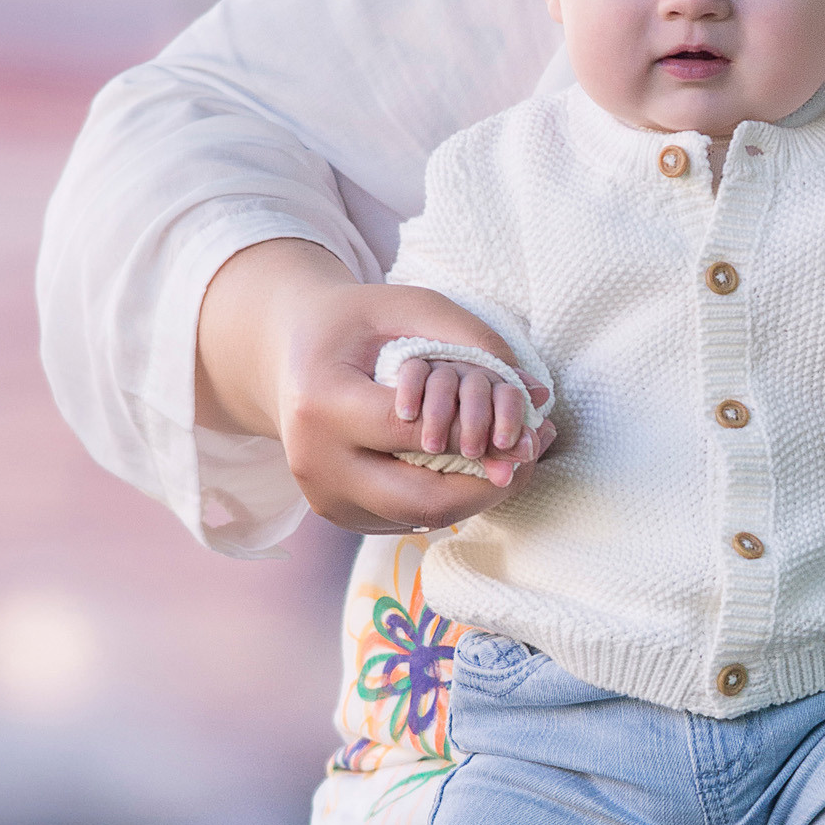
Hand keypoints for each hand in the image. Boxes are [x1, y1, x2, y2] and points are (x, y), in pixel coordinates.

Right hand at [197, 241, 554, 534]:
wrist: (286, 353)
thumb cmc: (354, 323)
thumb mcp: (410, 306)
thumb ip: (475, 342)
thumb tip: (539, 398)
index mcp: (320, 404)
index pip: (413, 433)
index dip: (479, 436)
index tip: (532, 431)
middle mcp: (314, 462)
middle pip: (420, 498)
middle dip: (489, 484)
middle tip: (532, 457)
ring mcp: (324, 497)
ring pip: (420, 518)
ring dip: (477, 495)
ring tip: (517, 458)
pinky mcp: (339, 514)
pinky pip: (408, 518)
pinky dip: (451, 496)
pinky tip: (479, 465)